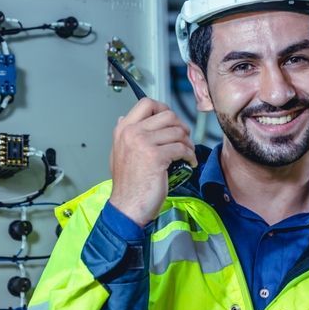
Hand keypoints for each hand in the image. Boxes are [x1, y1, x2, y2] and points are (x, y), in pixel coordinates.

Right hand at [108, 98, 196, 226]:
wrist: (127, 206)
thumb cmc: (127, 185)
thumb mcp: (118, 153)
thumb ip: (124, 135)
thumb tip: (124, 118)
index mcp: (123, 130)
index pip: (147, 104)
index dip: (164, 108)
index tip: (171, 121)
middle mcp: (132, 132)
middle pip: (167, 115)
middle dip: (181, 126)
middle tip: (184, 138)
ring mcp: (144, 143)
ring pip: (177, 131)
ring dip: (188, 142)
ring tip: (188, 152)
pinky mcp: (157, 157)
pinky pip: (182, 148)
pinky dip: (190, 155)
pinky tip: (189, 162)